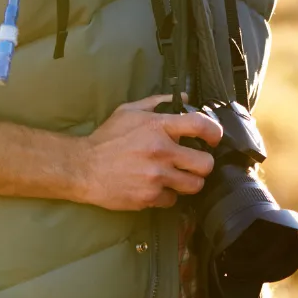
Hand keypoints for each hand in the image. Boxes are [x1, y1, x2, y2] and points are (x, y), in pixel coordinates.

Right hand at [77, 94, 222, 210]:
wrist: (82, 167)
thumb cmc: (106, 138)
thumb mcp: (129, 111)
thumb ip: (157, 101)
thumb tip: (184, 97)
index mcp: (158, 126)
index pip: (201, 125)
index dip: (214, 133)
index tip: (213, 139)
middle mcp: (161, 151)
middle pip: (205, 164)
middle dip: (202, 164)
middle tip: (193, 163)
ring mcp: (157, 176)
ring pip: (194, 185)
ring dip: (188, 182)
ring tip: (177, 177)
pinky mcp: (149, 197)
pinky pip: (173, 200)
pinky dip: (167, 196)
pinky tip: (156, 188)